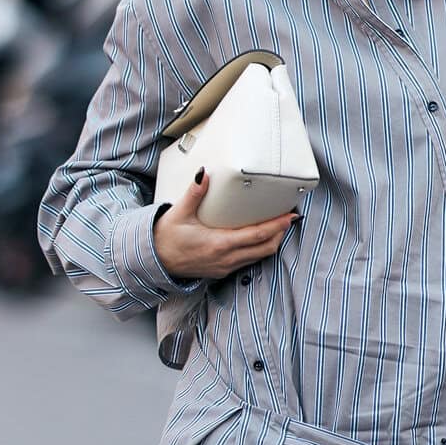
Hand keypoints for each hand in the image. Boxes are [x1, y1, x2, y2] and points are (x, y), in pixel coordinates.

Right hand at [153, 168, 297, 281]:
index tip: (290, 216)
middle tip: (288, 218)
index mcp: (219, 244)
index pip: (257, 236)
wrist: (156, 262)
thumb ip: (194, 193)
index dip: (277, 226)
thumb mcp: (179, 213)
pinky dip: (258, 250)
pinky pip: (248, 262)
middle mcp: (226, 258)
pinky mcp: (222, 271)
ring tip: (278, 226)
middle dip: (280, 233)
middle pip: (265, 248)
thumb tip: (204, 173)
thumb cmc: (166, 238)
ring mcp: (225, 267)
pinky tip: (258, 238)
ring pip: (258, 257)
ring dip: (271, 242)